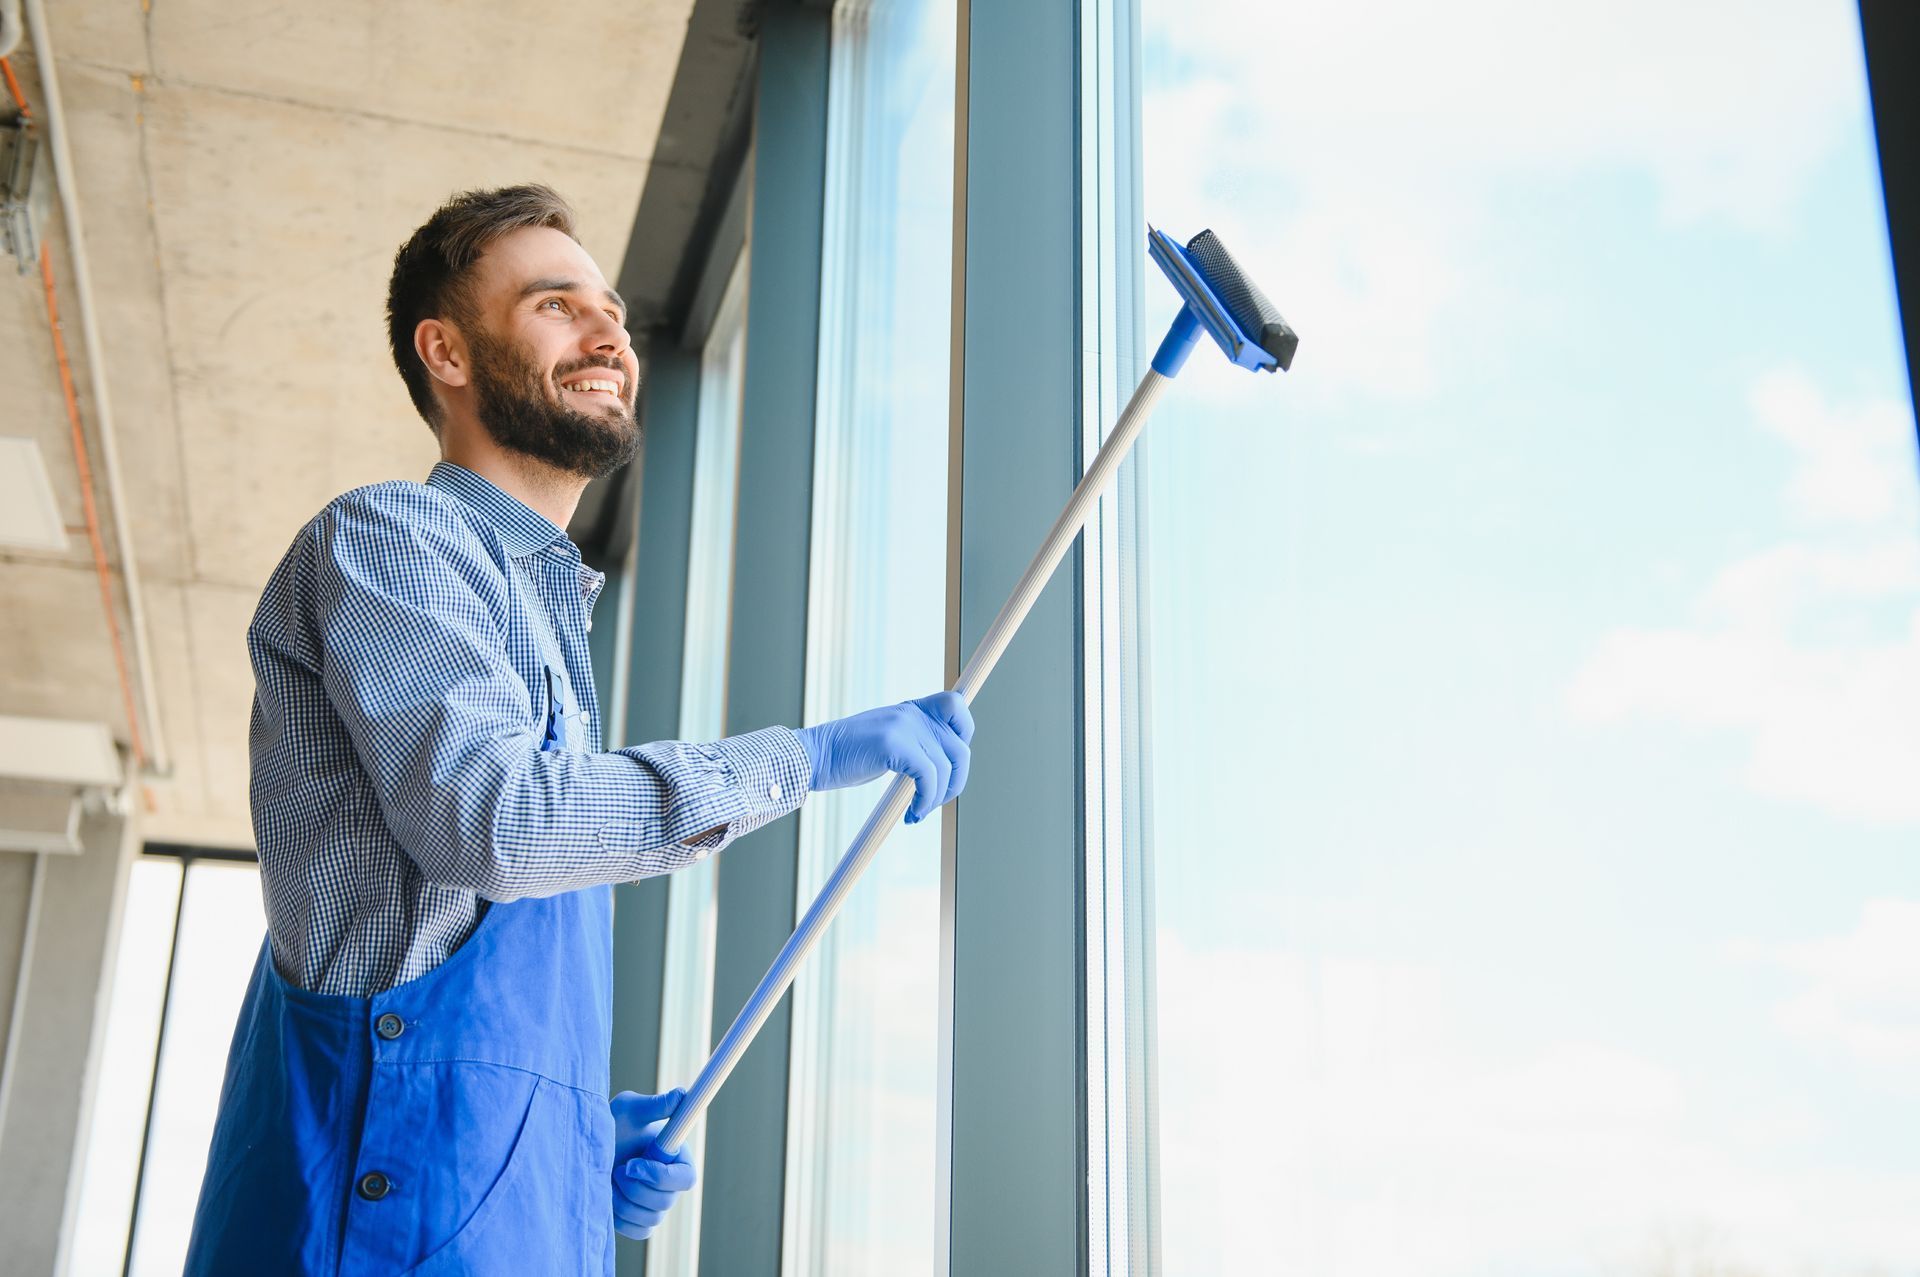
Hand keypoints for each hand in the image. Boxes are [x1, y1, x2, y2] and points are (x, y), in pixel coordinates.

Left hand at [609, 1089, 696, 1240]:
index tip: (634, 1164)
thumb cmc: (611, 1123)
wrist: (586, 1149)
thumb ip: (656, 1105)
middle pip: (665, 1202)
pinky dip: (621, 1217)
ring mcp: (656, 1206)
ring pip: (650, 1218)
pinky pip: (638, 1230)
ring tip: (610, 1178)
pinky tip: (609, 1196)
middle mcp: (670, 1184)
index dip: (662, 1176)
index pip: (687, 1179)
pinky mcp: (640, 1221)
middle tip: (616, 1169)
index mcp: (677, 1158)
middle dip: (635, 1188)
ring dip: (624, 1200)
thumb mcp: (630, 1110)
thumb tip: (682, 1095)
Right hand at [794, 691, 974, 823]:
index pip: (955, 706)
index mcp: (911, 709)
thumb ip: (914, 744)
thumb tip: (943, 768)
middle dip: (955, 782)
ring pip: (945, 767)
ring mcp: (904, 726)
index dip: (964, 734)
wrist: (814, 757)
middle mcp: (911, 713)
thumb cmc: (847, 757)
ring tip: (918, 811)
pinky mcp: (894, 743)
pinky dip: (925, 800)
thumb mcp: (887, 742)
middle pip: (960, 747)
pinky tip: (913, 813)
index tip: (951, 764)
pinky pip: (928, 776)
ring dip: (937, 798)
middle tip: (935, 801)